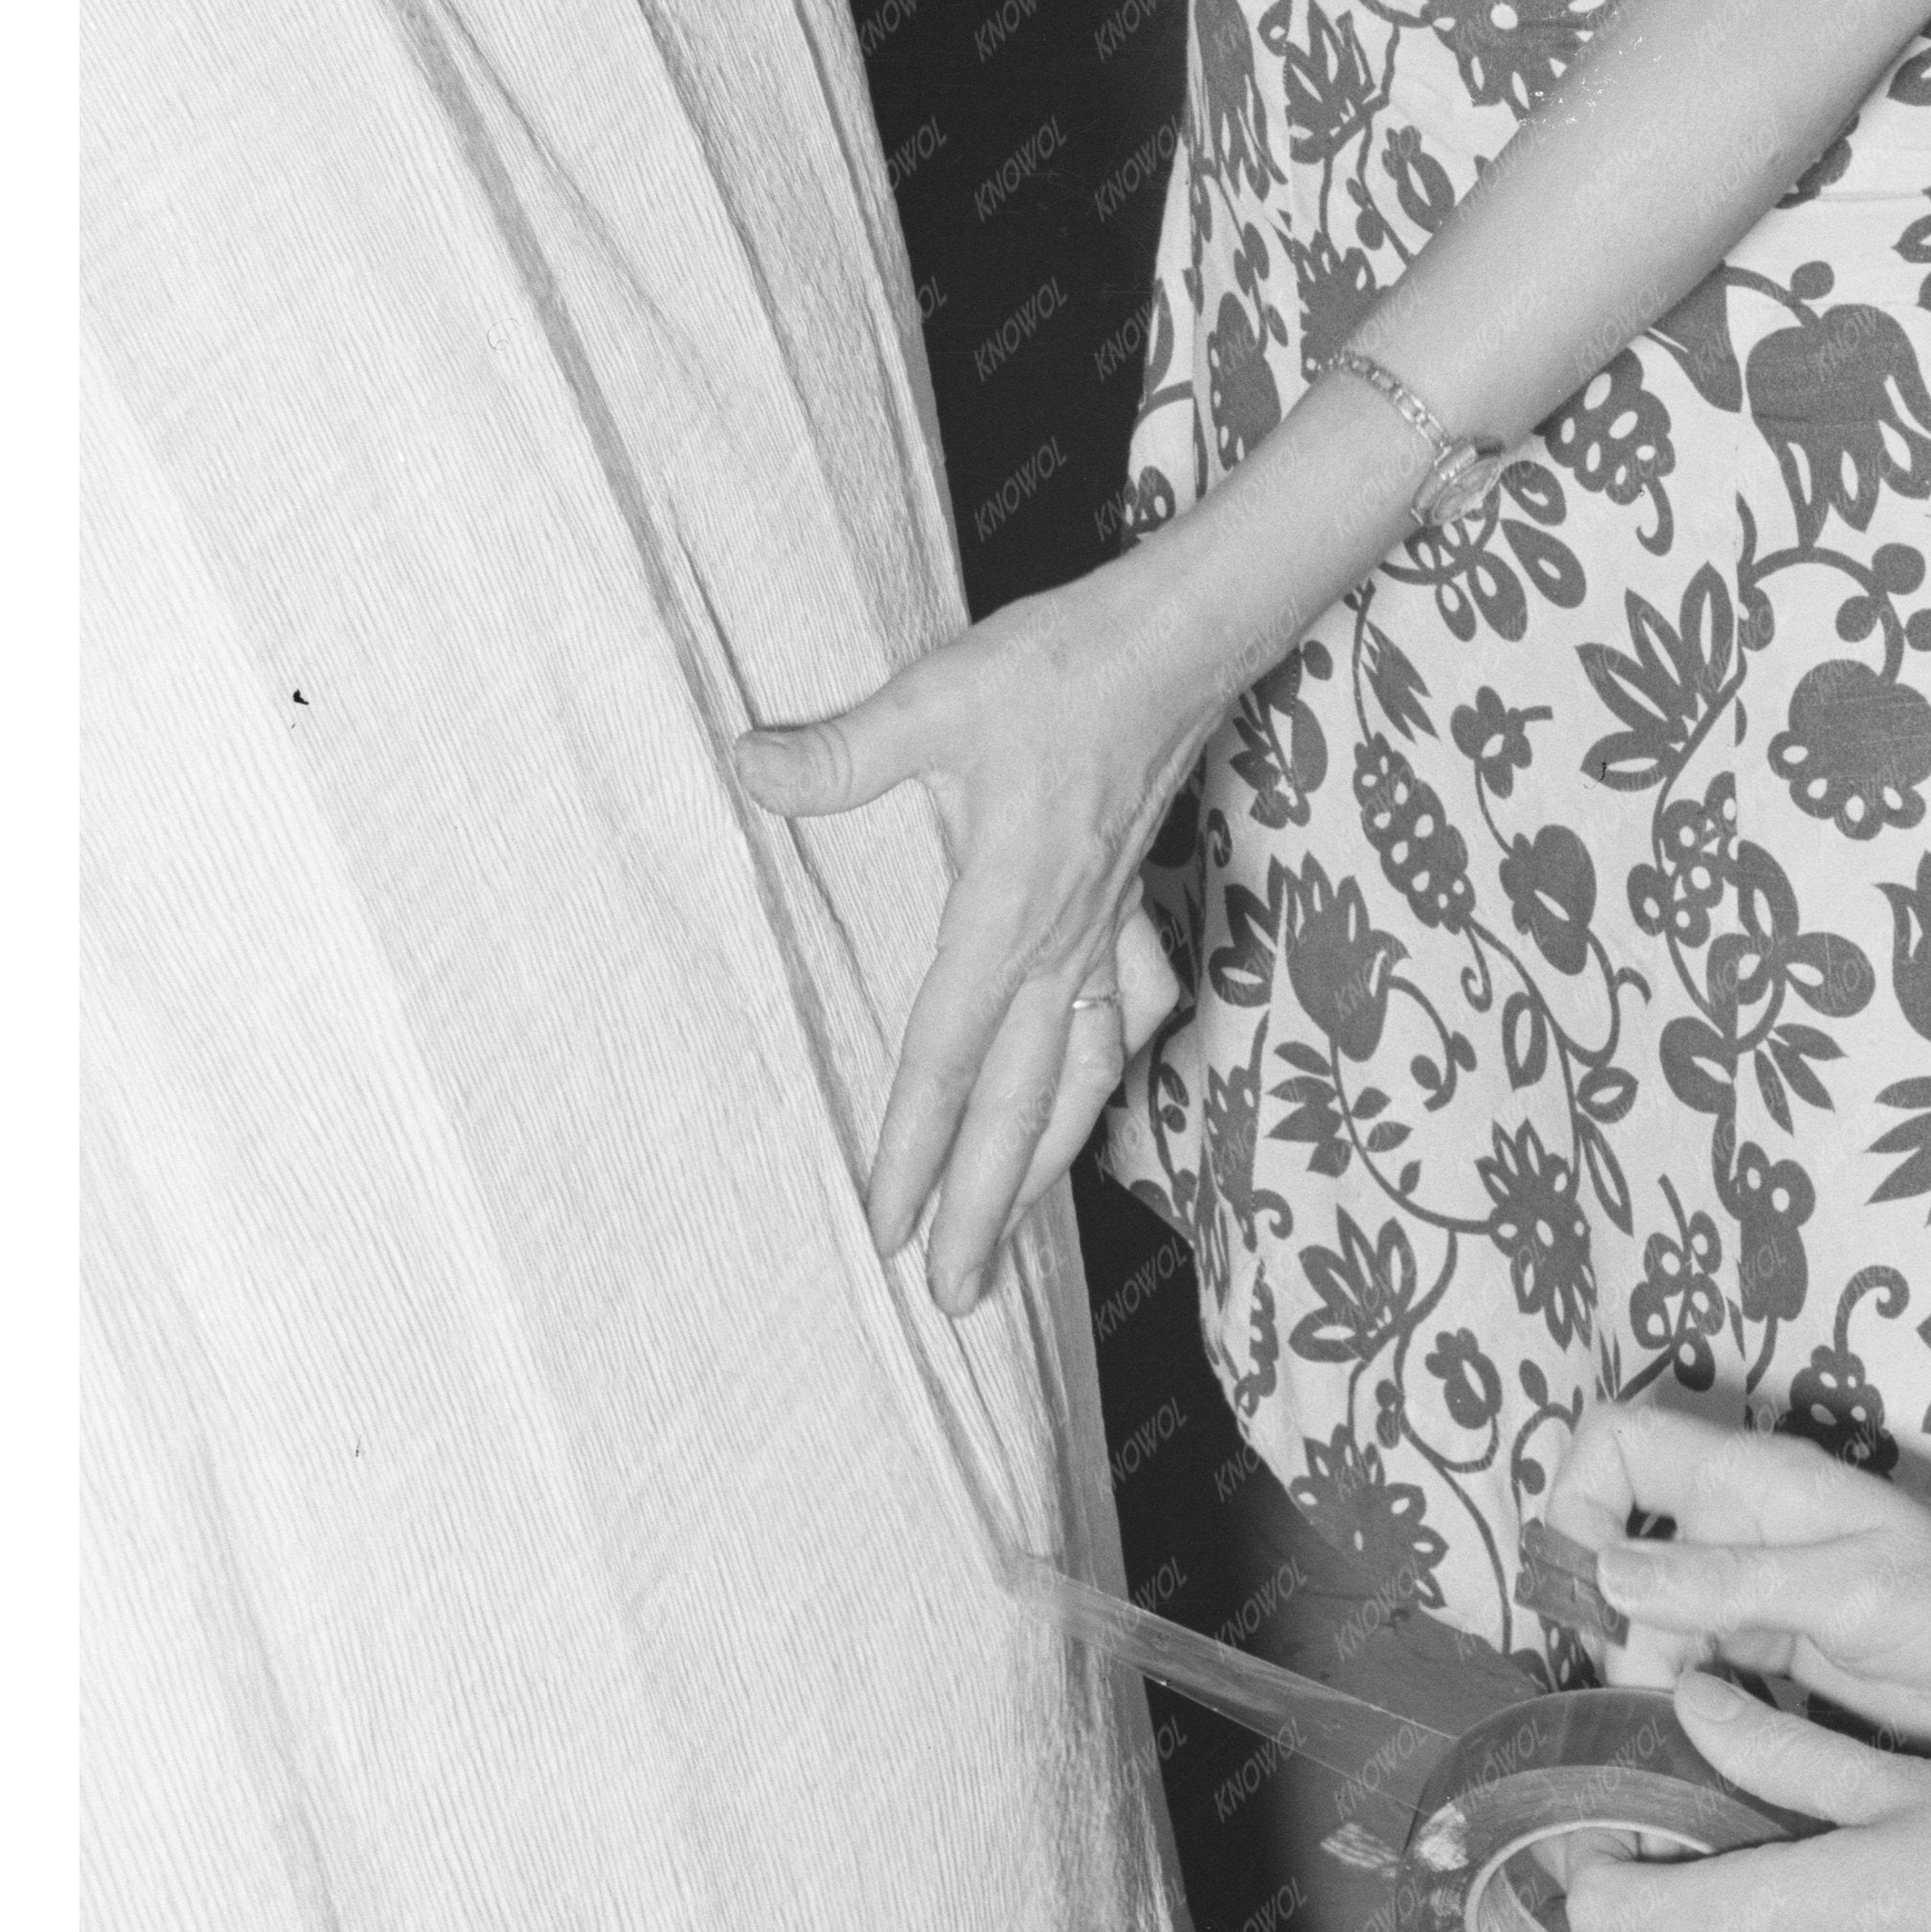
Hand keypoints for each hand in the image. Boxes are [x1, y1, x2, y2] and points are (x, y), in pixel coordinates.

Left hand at [731, 556, 1221, 1311]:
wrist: (1183, 635)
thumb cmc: (1065, 667)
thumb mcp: (935, 699)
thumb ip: (841, 753)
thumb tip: (746, 767)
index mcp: (1009, 909)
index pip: (949, 1057)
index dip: (915, 1151)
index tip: (888, 1228)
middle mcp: (1063, 941)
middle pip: (1025, 1103)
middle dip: (990, 1207)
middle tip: (958, 1296)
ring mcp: (1106, 927)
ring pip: (1084, 1073)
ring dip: (1052, 1157)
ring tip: (1023, 1228)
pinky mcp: (1130, 898)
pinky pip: (1125, 1008)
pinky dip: (1110, 1059)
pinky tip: (1102, 1078)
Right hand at [1542, 1408, 1930, 1749]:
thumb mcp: (1847, 1590)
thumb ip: (1727, 1580)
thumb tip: (1604, 1570)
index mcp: (1755, 1481)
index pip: (1623, 1442)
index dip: (1578, 1497)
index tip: (1579, 1586)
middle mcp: (1742, 1525)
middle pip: (1618, 1540)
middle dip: (1600, 1613)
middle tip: (1626, 1694)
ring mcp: (1756, 1588)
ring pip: (1648, 1612)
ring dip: (1635, 1669)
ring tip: (1650, 1738)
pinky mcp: (1776, 1646)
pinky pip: (1690, 1662)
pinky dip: (1671, 1699)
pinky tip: (1681, 1746)